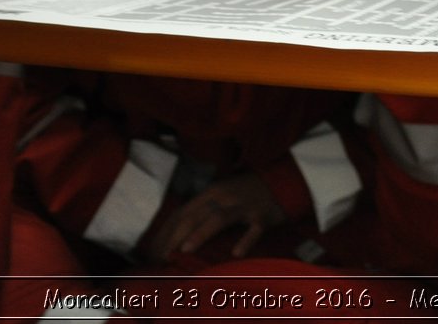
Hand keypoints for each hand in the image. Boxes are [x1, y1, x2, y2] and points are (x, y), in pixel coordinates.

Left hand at [142, 173, 285, 261]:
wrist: (283, 181)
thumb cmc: (249, 193)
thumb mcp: (224, 196)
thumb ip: (205, 210)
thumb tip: (180, 232)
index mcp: (212, 193)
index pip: (183, 212)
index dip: (167, 231)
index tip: (153, 250)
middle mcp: (224, 197)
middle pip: (195, 215)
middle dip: (176, 236)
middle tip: (161, 257)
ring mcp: (244, 206)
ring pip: (218, 219)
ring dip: (200, 234)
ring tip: (184, 250)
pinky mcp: (263, 216)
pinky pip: (253, 229)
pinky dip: (245, 240)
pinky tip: (236, 253)